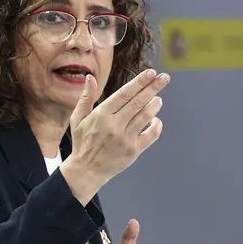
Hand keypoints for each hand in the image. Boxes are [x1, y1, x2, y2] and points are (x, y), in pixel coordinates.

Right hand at [60, 69, 168, 204]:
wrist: (86, 171)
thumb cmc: (82, 143)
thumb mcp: (78, 119)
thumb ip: (86, 97)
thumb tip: (90, 77)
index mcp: (101, 115)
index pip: (124, 94)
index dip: (139, 82)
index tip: (151, 72)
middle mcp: (114, 125)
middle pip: (138, 102)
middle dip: (153, 88)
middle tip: (164, 78)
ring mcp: (125, 138)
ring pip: (146, 116)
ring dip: (155, 104)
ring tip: (158, 98)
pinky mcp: (133, 151)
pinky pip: (151, 135)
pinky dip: (156, 125)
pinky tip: (156, 119)